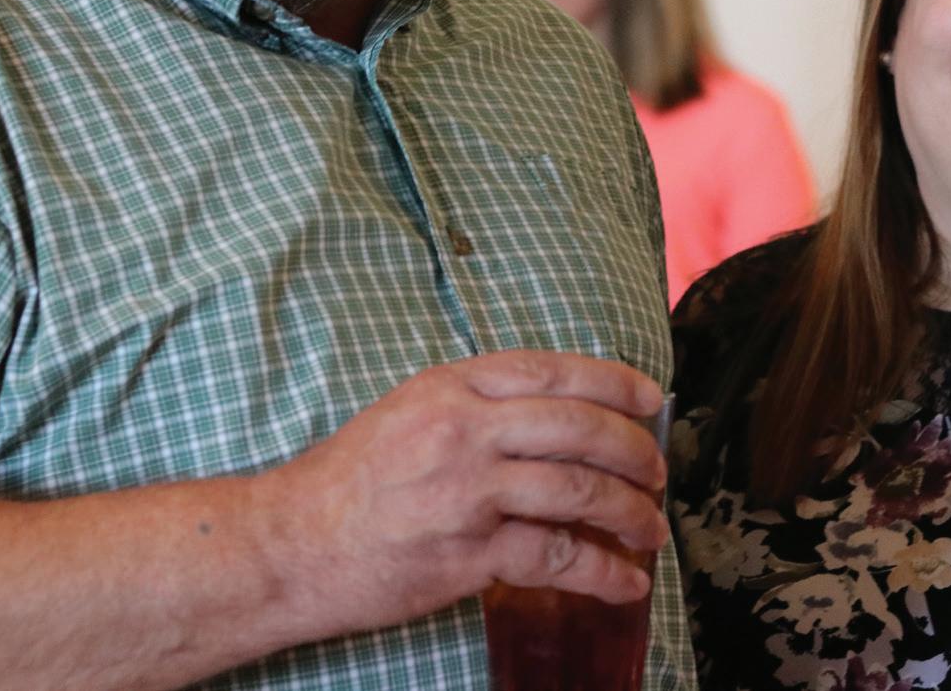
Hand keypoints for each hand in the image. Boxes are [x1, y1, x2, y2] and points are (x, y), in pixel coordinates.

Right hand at [262, 350, 668, 641]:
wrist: (291, 544)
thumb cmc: (351, 477)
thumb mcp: (411, 408)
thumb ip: (478, 402)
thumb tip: (558, 414)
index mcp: (453, 386)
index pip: (553, 371)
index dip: (613, 382)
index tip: (650, 398)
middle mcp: (466, 429)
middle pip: (578, 428)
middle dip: (633, 449)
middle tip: (658, 469)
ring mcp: (469, 491)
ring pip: (577, 491)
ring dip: (629, 511)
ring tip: (652, 527)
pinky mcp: (468, 554)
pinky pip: (555, 557)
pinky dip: (601, 571)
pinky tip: (626, 580)